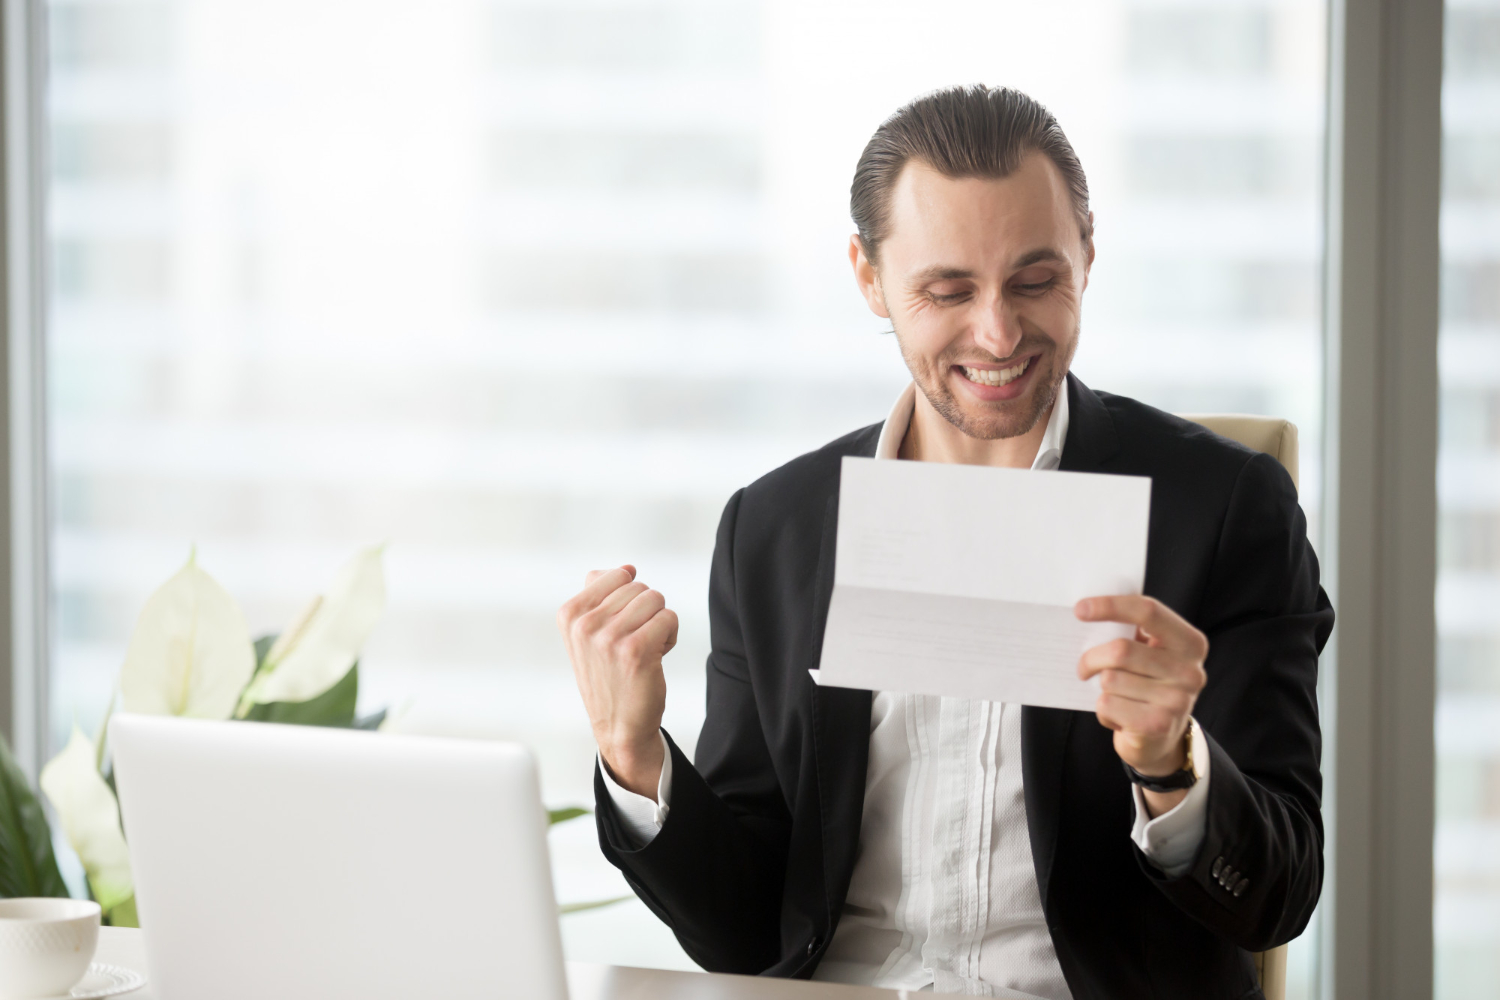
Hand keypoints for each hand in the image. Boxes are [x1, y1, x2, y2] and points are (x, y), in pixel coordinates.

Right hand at [557, 565, 678, 796]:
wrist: (619, 726)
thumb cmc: (609, 676)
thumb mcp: (588, 634)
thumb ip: (599, 596)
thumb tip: (624, 568)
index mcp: (569, 614)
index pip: (618, 575)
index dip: (629, 599)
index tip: (620, 626)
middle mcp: (584, 624)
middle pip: (640, 586)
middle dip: (646, 612)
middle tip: (634, 642)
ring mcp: (608, 638)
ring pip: (656, 600)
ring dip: (659, 623)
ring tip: (645, 649)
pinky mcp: (635, 651)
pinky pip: (669, 618)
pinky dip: (670, 636)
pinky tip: (656, 657)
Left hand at [1075, 595, 1207, 815]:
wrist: (1161, 738)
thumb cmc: (1148, 685)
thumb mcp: (1150, 654)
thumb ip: (1131, 633)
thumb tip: (1085, 612)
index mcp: (1190, 643)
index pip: (1148, 611)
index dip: (1111, 606)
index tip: (1080, 609)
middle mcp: (1190, 671)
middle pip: (1121, 650)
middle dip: (1091, 657)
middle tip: (1083, 667)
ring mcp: (1177, 700)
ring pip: (1110, 679)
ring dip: (1101, 688)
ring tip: (1116, 697)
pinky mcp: (1158, 725)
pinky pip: (1107, 704)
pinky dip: (1103, 710)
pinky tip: (1119, 715)